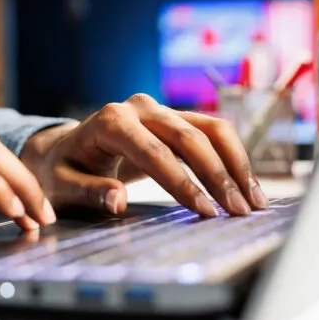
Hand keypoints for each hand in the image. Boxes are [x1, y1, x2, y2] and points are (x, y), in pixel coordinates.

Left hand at [21, 94, 268, 217]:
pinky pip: (212, 132)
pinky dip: (233, 157)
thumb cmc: (64, 171)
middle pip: (190, 136)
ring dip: (236, 164)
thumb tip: (117, 201)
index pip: (154, 152)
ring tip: (254, 201)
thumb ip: (89, 192)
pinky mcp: (176, 118)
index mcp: (110, 121)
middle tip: (238, 211)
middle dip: (218, 176)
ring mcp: (160, 110)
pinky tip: (248, 185)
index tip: (205, 211)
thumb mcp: (64, 186)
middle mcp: (139, 108)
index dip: (182, 182)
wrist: (66, 150)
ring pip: (210, 129)